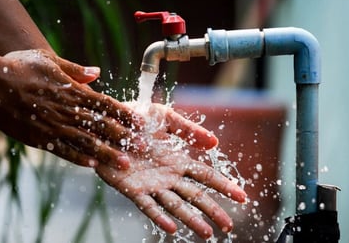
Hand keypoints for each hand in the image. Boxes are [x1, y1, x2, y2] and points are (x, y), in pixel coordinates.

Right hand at [0, 49, 139, 168]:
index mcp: (74, 91)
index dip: (125, 114)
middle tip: (144, 147)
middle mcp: (69, 111)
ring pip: (87, 142)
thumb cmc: (22, 67)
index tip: (141, 123)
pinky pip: (63, 151)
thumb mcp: (50, 60)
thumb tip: (97, 72)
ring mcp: (55, 126)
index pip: (106, 104)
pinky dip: (79, 158)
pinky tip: (93, 166)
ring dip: (107, 154)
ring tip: (124, 164)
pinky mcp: (41, 138)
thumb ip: (76, 69)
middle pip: (102, 126)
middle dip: (125, 137)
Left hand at [95, 103, 245, 238]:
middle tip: (229, 226)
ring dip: (191, 219)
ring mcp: (151, 184)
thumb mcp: (164, 118)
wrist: (105, 123)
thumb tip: (215, 142)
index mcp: (177, 160)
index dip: (224, 186)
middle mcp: (168, 176)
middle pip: (195, 196)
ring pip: (176, 206)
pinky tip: (171, 227)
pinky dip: (159, 217)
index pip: (206, 176)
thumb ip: (188, 130)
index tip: (242, 197)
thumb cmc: (135, 119)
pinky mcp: (132, 189)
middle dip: (213, 210)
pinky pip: (148, 206)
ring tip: (207, 233)